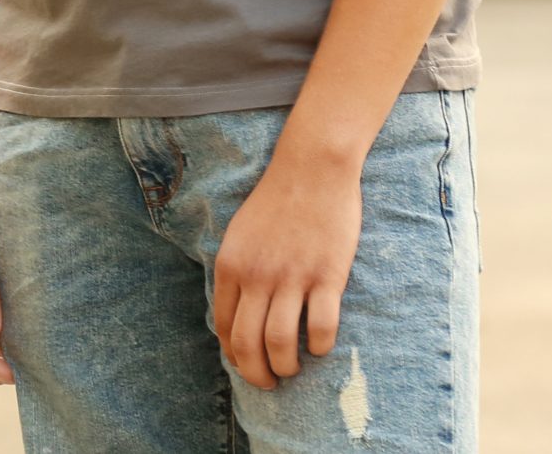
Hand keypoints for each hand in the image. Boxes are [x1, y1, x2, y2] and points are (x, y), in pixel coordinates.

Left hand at [211, 149, 361, 390]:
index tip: (245, 365)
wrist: (312, 167)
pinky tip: (320, 347)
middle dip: (256, 374)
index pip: (224, 326)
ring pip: (280, 343)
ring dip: (285, 367)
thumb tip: (234, 316)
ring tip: (292, 370)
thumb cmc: (276, 200)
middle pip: (248, 343)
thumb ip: (236, 273)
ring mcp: (292, 276)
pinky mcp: (327, 275)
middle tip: (268, 383)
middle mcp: (257, 275)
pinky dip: (319, 347)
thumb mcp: (240, 234)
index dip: (233, 355)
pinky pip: (321, 327)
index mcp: (231, 265)